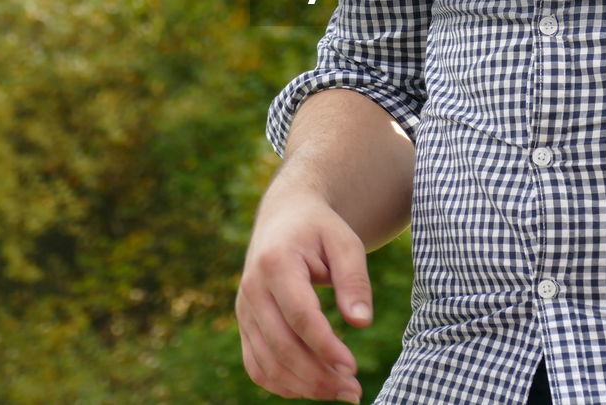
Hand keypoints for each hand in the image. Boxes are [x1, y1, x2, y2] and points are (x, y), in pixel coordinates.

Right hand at [236, 189, 372, 402]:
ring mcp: (244, 309)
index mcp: (276, 263)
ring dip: (303, 386)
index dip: (326, 347)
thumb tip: (362, 323)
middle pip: (281, 346)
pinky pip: (257, 366)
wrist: (284, 217)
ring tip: (341, 392)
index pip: (300, 316)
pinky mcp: (245, 324)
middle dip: (318, 375)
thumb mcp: (345, 243)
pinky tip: (313, 388)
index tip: (353, 368)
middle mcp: (252, 289)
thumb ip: (355, 280)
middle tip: (354, 390)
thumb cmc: (320, 229)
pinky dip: (282, 385)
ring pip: (267, 363)